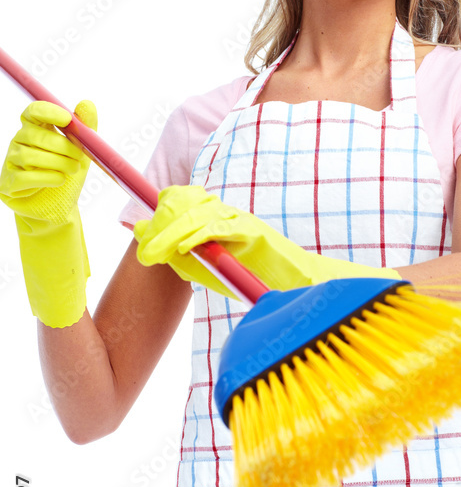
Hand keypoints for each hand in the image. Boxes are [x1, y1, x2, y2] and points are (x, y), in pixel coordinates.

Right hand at [0, 100, 96, 224]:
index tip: (67, 119)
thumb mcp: (82, 151)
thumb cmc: (66, 174)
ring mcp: (11, 162)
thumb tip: (87, 104)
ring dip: (58, 163)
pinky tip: (60, 180)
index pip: (32, 112)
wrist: (59, 207)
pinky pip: (24, 177)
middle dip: (62, 145)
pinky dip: (47, 178)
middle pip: (33, 135)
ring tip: (73, 169)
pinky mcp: (9, 183)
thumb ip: (86, 128)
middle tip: (79, 156)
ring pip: (29, 157)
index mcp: (35, 129)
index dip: (48, 112)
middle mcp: (19, 142)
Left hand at [133, 184, 399, 296]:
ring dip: (173, 232)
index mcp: (214, 215)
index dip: (158, 209)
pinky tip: (185, 248)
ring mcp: (241, 220)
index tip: (138, 230)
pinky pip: (222, 229)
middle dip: (161, 222)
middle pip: (185, 201)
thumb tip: (143, 236)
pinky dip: (201, 236)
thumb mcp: (207, 266)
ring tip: (154, 253)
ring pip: (199, 214)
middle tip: (143, 250)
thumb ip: (178, 252)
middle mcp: (226, 211)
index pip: (180, 198)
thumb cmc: (251, 277)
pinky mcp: (254, 233)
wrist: (295, 288)